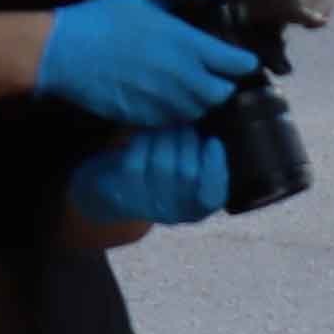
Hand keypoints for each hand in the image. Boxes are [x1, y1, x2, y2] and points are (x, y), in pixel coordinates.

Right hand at [35, 0, 260, 129]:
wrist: (64, 53)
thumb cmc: (104, 19)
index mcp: (188, 45)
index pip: (236, 63)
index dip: (243, 62)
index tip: (243, 60)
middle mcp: (183, 78)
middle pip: (222, 93)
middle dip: (223, 85)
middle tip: (214, 75)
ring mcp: (164, 102)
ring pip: (198, 110)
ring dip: (199, 100)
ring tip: (190, 87)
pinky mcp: (145, 119)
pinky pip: (173, 121)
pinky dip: (176, 112)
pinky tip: (166, 98)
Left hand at [67, 124, 229, 229]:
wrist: (113, 186)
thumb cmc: (161, 168)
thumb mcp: (188, 166)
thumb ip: (203, 153)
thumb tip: (219, 119)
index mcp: (198, 208)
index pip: (212, 196)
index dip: (215, 168)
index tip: (213, 141)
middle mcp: (174, 214)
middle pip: (189, 174)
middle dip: (188, 141)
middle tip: (185, 123)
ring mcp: (147, 206)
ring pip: (163, 166)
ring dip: (166, 137)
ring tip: (167, 125)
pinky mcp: (123, 194)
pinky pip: (137, 162)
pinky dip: (144, 141)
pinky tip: (147, 132)